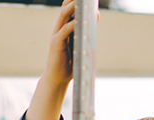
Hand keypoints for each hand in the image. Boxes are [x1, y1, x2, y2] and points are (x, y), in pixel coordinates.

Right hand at [25, 0, 76, 119]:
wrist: (57, 79)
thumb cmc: (70, 62)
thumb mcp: (81, 43)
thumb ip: (87, 29)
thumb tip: (97, 14)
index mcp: (65, 27)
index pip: (69, 8)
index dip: (76, 0)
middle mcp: (59, 28)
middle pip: (65, 8)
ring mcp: (56, 35)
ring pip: (63, 16)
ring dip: (71, 7)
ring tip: (80, 0)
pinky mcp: (56, 44)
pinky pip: (64, 31)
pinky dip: (71, 25)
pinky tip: (78, 21)